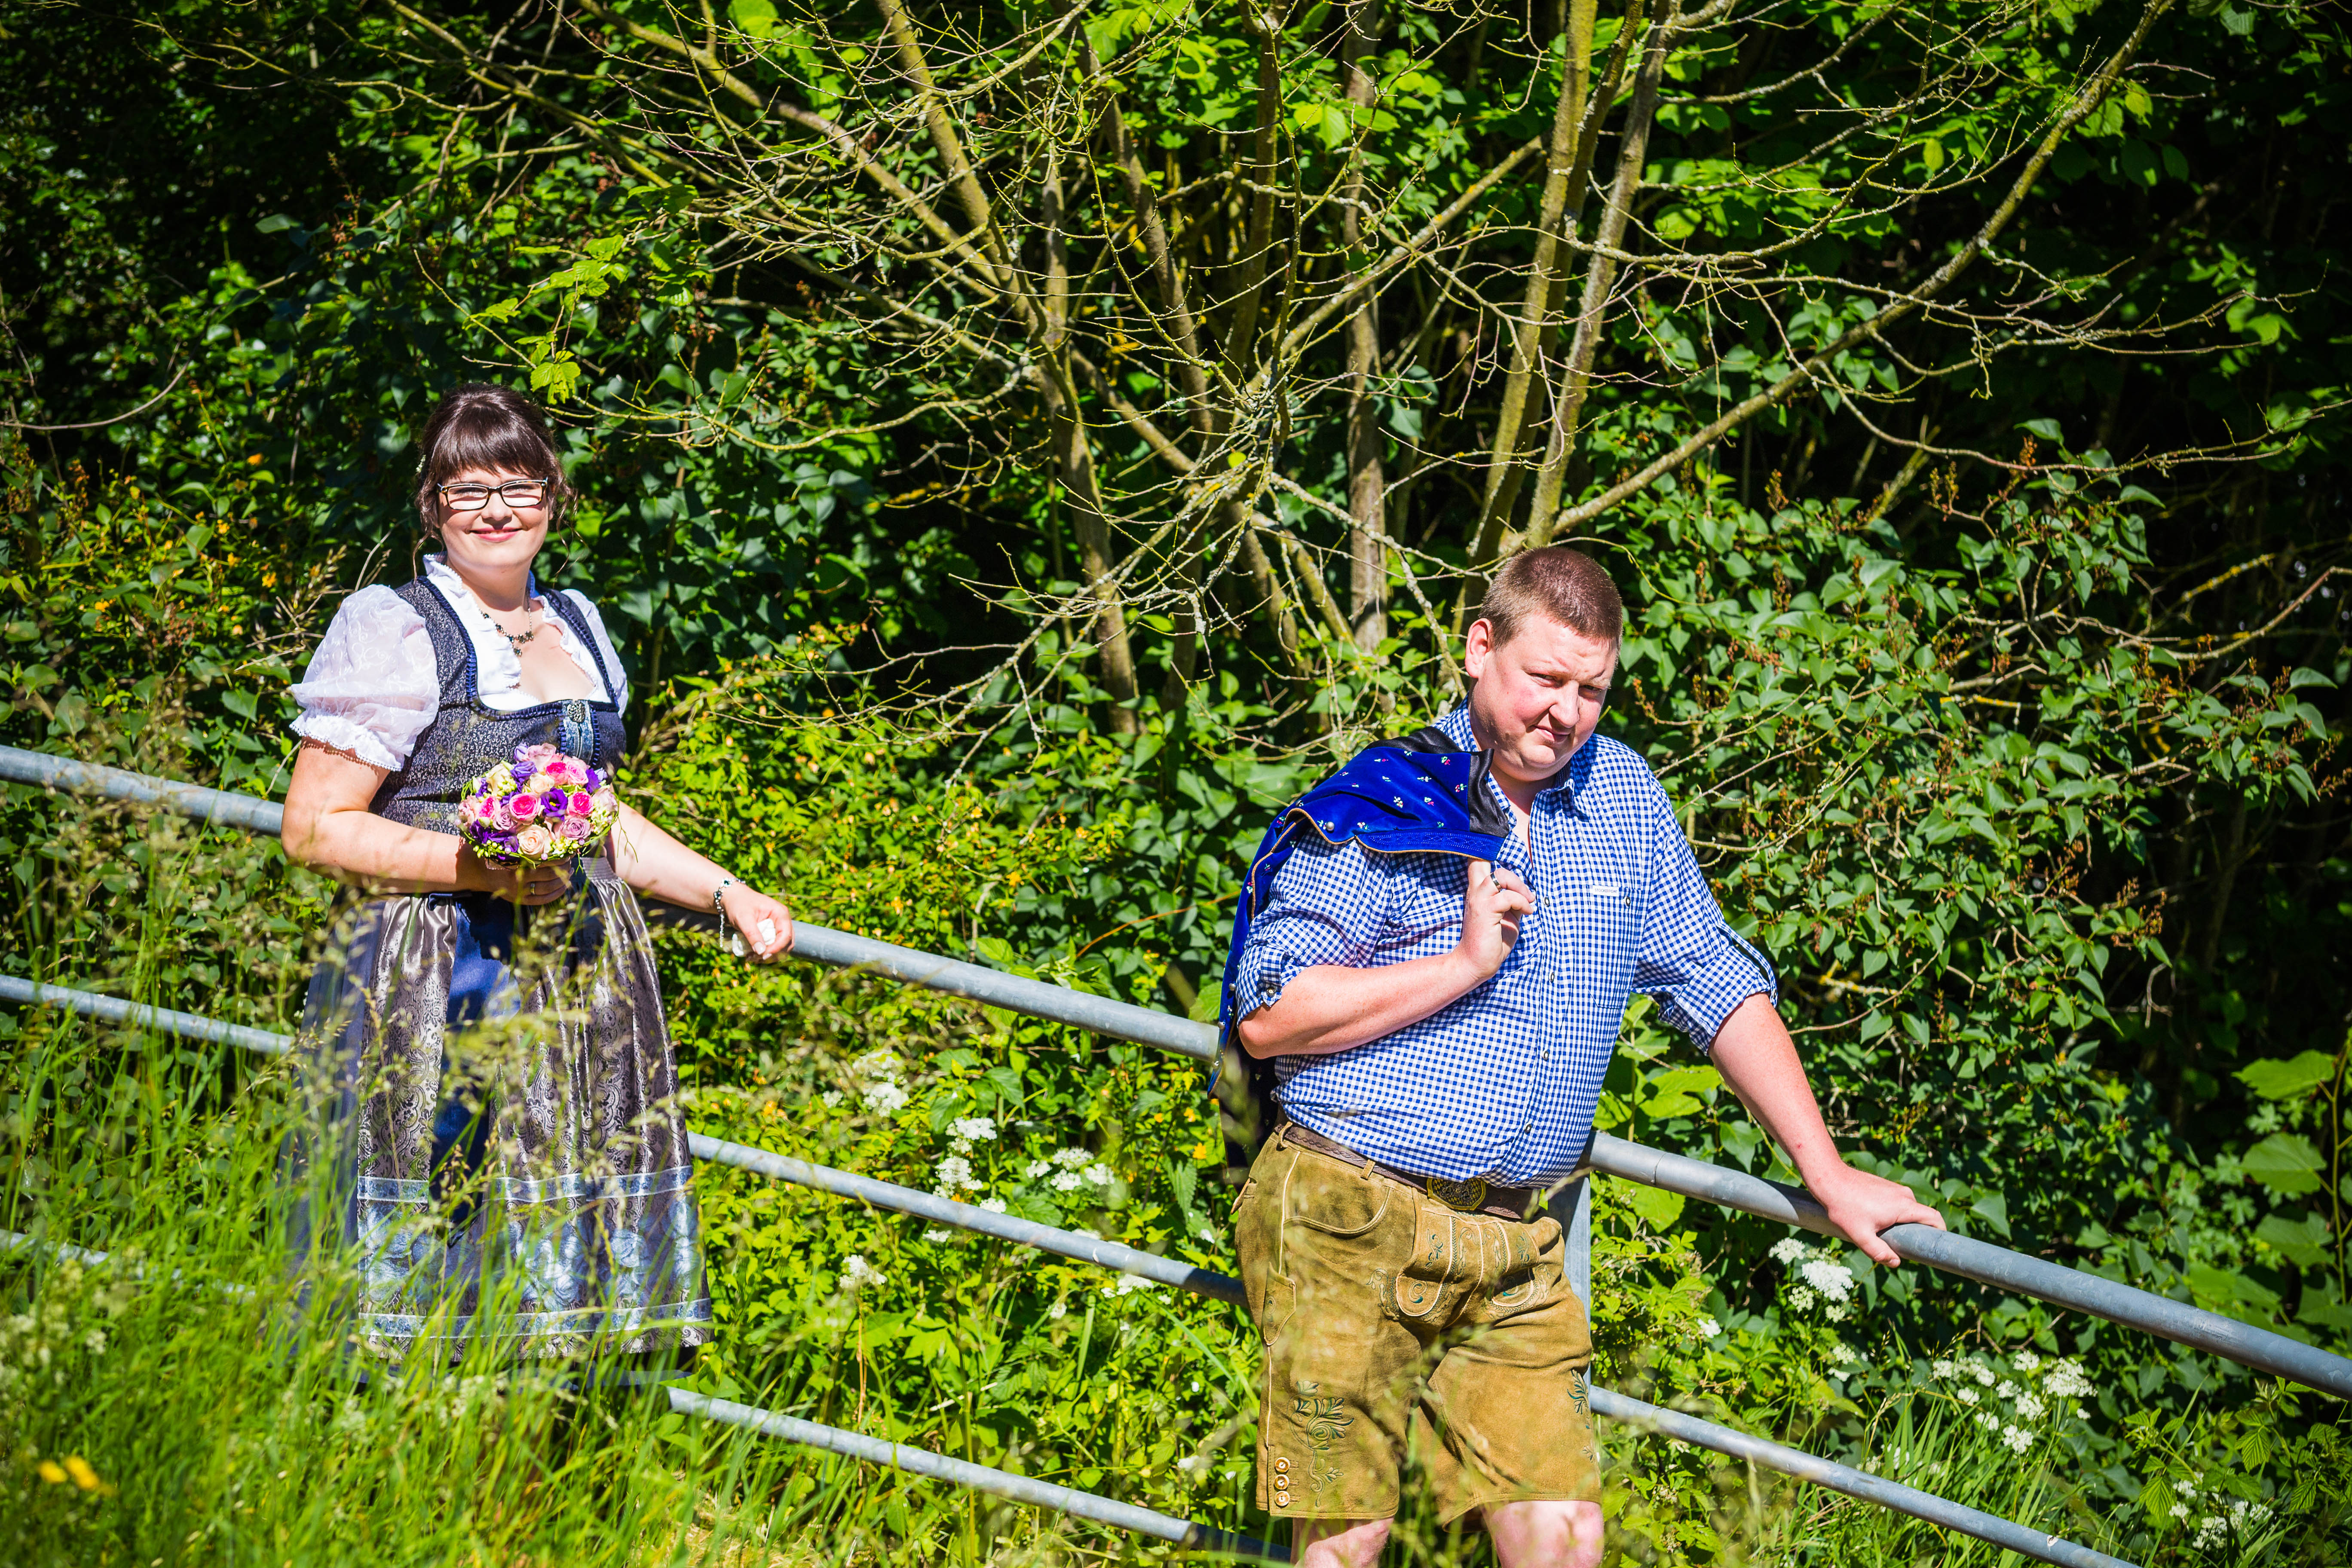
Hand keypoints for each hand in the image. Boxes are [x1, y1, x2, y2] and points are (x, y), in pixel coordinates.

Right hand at [461, 848, 570, 905]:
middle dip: (563, 869)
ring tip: (570, 872)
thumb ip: (526, 842)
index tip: (569, 852)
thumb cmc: (495, 852)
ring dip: (562, 881)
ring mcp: (518, 891)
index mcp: (516, 862)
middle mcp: (517, 879)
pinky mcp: (518, 900)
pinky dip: (555, 894)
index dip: (560, 858)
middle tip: (571, 862)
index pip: (545, 861)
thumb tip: (553, 837)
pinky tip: (564, 887)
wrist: (477, 870)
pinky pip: (541, 900)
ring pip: (547, 889)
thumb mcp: (507, 844)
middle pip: (548, 875)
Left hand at [723, 886, 793, 962]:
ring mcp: (778, 927)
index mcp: (780, 913)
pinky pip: (773, 947)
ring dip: (768, 956)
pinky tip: (751, 955)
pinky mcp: (772, 933)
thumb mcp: (743, 918)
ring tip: (750, 957)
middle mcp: (783, 921)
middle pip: (787, 943)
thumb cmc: (739, 904)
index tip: (763, 955)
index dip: (777, 948)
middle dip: (773, 954)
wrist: (733, 899)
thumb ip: (752, 933)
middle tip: (755, 958)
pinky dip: (764, 953)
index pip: (786, 934)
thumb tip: (761, 952)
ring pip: (781, 948)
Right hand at [1453, 858, 1533, 979]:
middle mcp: (1475, 892)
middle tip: (1525, 893)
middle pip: (1484, 860)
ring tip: (1528, 901)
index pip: (1476, 861)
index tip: (1506, 854)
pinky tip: (1527, 912)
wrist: (1476, 964)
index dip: (1486, 851)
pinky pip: (1507, 897)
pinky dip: (1522, 902)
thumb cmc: (1491, 942)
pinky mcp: (1485, 912)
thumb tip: (1526, 893)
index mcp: (1478, 891)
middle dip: (1510, 872)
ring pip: (1500, 875)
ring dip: (1519, 886)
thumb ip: (1513, 901)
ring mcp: (1479, 901)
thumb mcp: (1507, 916)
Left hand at [1806, 1162, 1945, 1267]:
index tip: (1936, 1245)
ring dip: (1901, 1223)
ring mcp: (1894, 1188)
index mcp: (1904, 1205)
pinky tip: (1874, 1220)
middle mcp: (1904, 1194)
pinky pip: (1897, 1203)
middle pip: (1921, 1216)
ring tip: (1882, 1233)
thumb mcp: (1860, 1235)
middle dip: (1916, 1232)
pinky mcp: (1885, 1185)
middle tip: (1901, 1246)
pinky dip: (1893, 1214)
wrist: (1829, 1178)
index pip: (1934, 1217)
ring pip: (1907, 1210)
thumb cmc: (1844, 1207)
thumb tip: (1896, 1262)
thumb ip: (1878, 1251)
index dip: (1941, 1232)